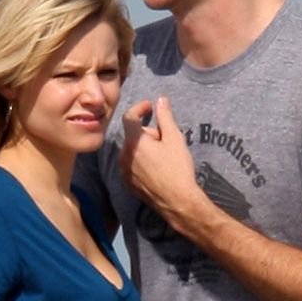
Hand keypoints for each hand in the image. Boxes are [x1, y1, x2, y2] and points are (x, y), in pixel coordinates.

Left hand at [120, 96, 198, 219]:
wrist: (177, 201)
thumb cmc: (177, 168)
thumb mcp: (174, 138)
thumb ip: (165, 117)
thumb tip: (161, 99)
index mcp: (134, 142)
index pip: (129, 116)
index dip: (139, 108)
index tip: (150, 106)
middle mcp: (124, 156)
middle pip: (133, 135)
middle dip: (148, 133)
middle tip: (166, 141)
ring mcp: (124, 171)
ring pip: (132, 151)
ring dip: (144, 148)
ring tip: (162, 157)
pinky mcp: (127, 184)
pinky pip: (131, 165)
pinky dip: (141, 162)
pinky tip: (156, 169)